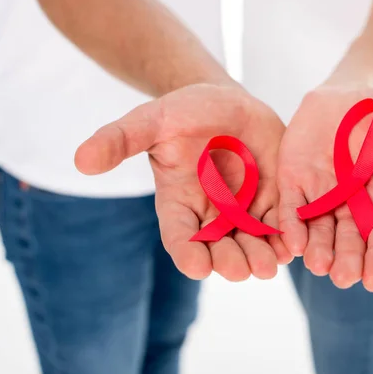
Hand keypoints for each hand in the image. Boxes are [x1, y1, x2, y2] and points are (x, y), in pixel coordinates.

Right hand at [75, 84, 290, 280]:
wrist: (225, 103)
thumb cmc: (183, 111)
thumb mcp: (150, 120)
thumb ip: (119, 139)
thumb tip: (80, 160)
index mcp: (178, 203)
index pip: (180, 237)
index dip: (188, 253)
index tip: (197, 266)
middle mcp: (211, 215)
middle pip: (219, 248)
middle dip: (230, 260)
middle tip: (242, 270)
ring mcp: (243, 210)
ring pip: (252, 243)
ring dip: (261, 256)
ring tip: (269, 265)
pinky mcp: (272, 200)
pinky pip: (279, 224)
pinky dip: (285, 236)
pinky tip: (292, 245)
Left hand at [278, 86, 372, 291]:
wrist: (354, 92)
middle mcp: (351, 206)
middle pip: (349, 241)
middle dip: (346, 260)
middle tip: (342, 278)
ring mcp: (321, 195)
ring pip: (318, 230)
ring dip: (317, 249)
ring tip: (318, 265)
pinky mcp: (295, 180)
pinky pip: (291, 207)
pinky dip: (291, 225)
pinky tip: (292, 242)